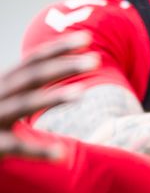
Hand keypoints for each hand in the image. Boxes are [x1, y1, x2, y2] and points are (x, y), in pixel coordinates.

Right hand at [0, 32, 97, 158]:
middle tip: (97, 60)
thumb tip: (60, 67)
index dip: (59, 48)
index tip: (87, 38)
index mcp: (4, 84)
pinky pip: (17, 147)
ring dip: (52, 97)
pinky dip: (39, 151)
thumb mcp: (5, 96)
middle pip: (33, 76)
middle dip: (64, 66)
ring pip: (24, 104)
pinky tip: (62, 155)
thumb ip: (26, 84)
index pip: (33, 61)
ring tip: (81, 93)